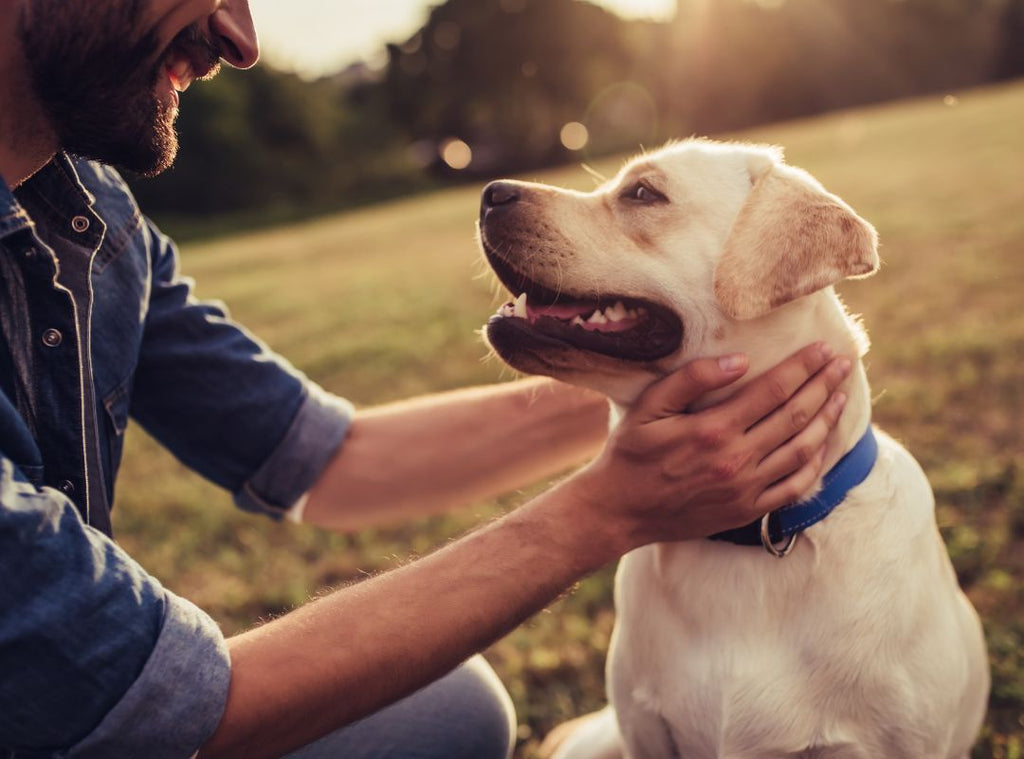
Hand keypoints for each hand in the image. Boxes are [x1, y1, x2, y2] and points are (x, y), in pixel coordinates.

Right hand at [570, 342, 850, 552]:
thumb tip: (739, 360)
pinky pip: (794, 487)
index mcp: (712, 430)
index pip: (773, 390)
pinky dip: (815, 464)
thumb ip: (691, 380)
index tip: (824, 349)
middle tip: (843, 364)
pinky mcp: (747, 510)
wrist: (620, 511)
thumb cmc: (631, 453)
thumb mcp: (648, 407)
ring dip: (826, 420)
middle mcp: (736, 460)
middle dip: (824, 386)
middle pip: (795, 416)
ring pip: (802, 450)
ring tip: (840, 396)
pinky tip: (823, 444)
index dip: (803, 367)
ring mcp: (745, 489)